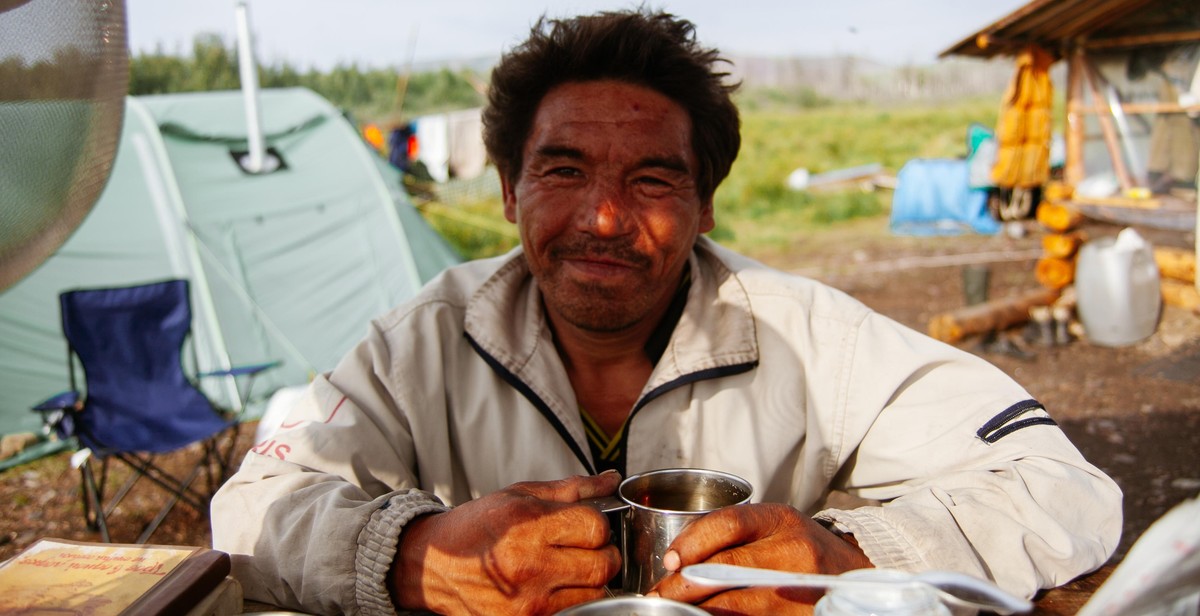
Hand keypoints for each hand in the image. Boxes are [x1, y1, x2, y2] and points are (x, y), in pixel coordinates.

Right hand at [392, 472, 621, 614]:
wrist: (433, 566)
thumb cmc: (477, 526)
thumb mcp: (520, 495)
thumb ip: (571, 489)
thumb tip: (611, 481)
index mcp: (528, 525)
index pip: (596, 528)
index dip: (599, 525)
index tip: (588, 526)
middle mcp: (528, 565)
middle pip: (603, 565)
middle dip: (604, 555)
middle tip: (589, 550)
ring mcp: (527, 601)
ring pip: (594, 594)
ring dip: (590, 581)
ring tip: (569, 569)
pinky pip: (572, 611)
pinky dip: (571, 600)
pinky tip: (554, 587)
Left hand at [650, 503, 871, 614]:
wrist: (854, 572)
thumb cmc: (800, 547)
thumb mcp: (773, 526)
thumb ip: (731, 536)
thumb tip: (676, 562)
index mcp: (779, 519)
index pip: (726, 524)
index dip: (691, 543)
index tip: (670, 561)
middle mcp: (791, 551)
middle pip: (725, 569)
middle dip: (683, 587)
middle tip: (658, 596)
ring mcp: (798, 588)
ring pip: (735, 604)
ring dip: (700, 610)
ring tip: (676, 610)